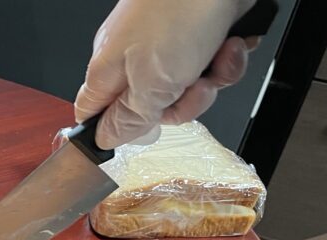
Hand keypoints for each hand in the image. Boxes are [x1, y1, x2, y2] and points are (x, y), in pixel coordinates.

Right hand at [75, 0, 258, 148]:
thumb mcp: (150, 83)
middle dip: (184, 104)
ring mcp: (167, 44)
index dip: (116, 130)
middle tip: (195, 88)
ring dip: (214, 79)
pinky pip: (212, 64)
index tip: (143, 131)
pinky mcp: (197, 32)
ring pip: (189, 87)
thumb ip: (128, 119)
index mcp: (108, 71)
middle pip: (152, 108)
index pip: (94, 115)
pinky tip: (231, 43)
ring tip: (219, 57)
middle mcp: (134, 57)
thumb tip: (105, 140)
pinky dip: (229, 58)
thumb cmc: (178, 10)